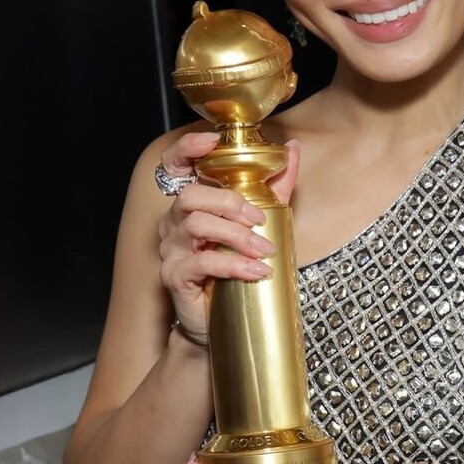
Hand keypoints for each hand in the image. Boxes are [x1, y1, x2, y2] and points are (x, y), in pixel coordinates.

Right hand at [157, 132, 300, 338]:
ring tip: (264, 251)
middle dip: (229, 202)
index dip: (186, 149)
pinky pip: (201, 263)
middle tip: (260, 219)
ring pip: (196, 225)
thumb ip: (275, 185)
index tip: (210, 142)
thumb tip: (291, 149)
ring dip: (236, 235)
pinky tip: (256, 271)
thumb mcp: (262, 221)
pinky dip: (233, 264)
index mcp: (193, 204)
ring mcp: (172, 249)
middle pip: (190, 197)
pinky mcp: (174, 276)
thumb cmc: (238, 267)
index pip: (175, 165)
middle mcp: (175, 222)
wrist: (226, 321)